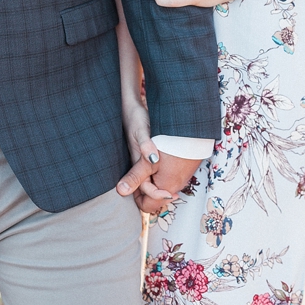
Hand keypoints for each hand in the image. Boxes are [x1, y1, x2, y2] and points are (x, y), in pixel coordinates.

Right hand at [116, 88, 177, 212]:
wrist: (130, 108)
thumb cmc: (135, 119)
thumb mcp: (142, 131)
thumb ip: (146, 145)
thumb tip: (154, 159)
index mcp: (135, 163)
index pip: (143, 189)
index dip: (156, 195)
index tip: (171, 195)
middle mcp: (135, 164)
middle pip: (142, 190)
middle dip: (156, 197)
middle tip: (174, 196)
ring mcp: (138, 160)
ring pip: (144, 182)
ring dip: (156, 189)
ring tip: (173, 190)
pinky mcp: (141, 155)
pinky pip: (148, 172)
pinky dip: (156, 178)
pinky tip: (166, 175)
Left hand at [117, 151, 201, 214]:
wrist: (192, 133)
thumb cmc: (171, 147)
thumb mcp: (148, 162)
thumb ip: (134, 178)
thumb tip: (121, 191)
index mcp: (166, 189)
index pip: (147, 206)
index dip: (136, 196)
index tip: (133, 180)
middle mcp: (176, 187)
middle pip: (154, 197)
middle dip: (145, 187)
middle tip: (140, 169)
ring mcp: (182, 179)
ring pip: (162, 187)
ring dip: (153, 178)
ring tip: (150, 162)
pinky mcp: (185, 171)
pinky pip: (170, 178)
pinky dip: (162, 172)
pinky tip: (160, 159)